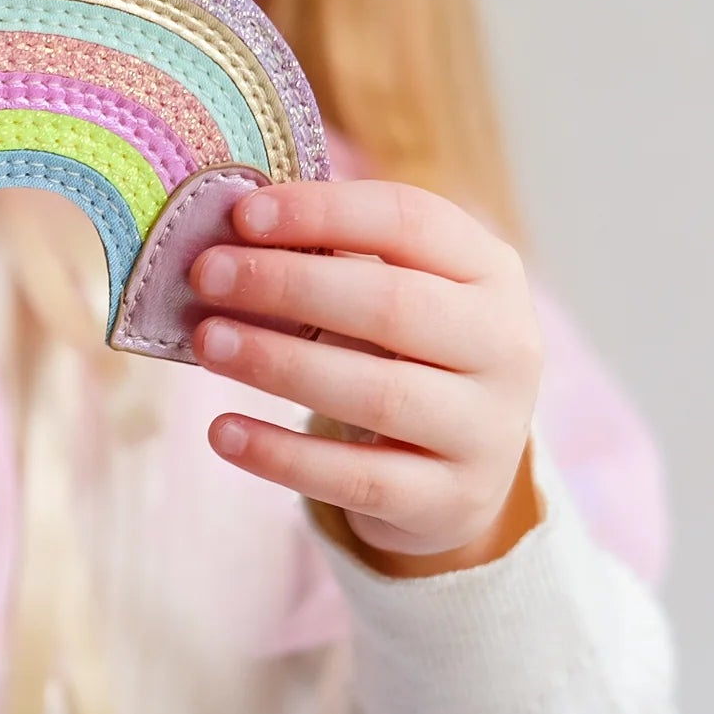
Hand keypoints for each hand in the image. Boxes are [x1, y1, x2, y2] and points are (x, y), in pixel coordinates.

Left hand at [189, 180, 545, 567]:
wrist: (463, 471)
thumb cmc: (408, 354)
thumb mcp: (395, 294)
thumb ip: (331, 260)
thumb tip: (227, 236)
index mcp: (490, 271)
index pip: (410, 221)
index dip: (323, 213)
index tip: (242, 214)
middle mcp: (506, 346)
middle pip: (393, 305)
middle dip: (288, 284)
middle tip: (207, 276)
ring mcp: (487, 429)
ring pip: (377, 393)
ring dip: (279, 363)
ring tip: (208, 343)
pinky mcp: (452, 500)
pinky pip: (357, 478)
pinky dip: (283, 455)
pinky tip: (223, 432)